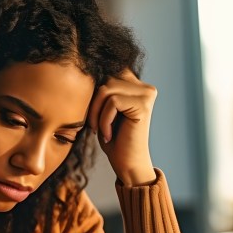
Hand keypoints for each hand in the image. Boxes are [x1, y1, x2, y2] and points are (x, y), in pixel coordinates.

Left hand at [87, 70, 156, 185]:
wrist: (127, 165)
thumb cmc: (113, 139)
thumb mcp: (104, 110)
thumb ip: (102, 90)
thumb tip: (86, 68)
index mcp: (137, 85)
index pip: (109, 70)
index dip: (95, 86)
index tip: (90, 110)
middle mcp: (145, 87)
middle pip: (106, 76)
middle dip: (93, 101)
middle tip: (93, 124)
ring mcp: (146, 94)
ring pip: (106, 88)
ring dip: (96, 111)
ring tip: (98, 129)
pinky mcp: (143, 104)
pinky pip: (112, 102)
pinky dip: (104, 120)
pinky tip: (108, 135)